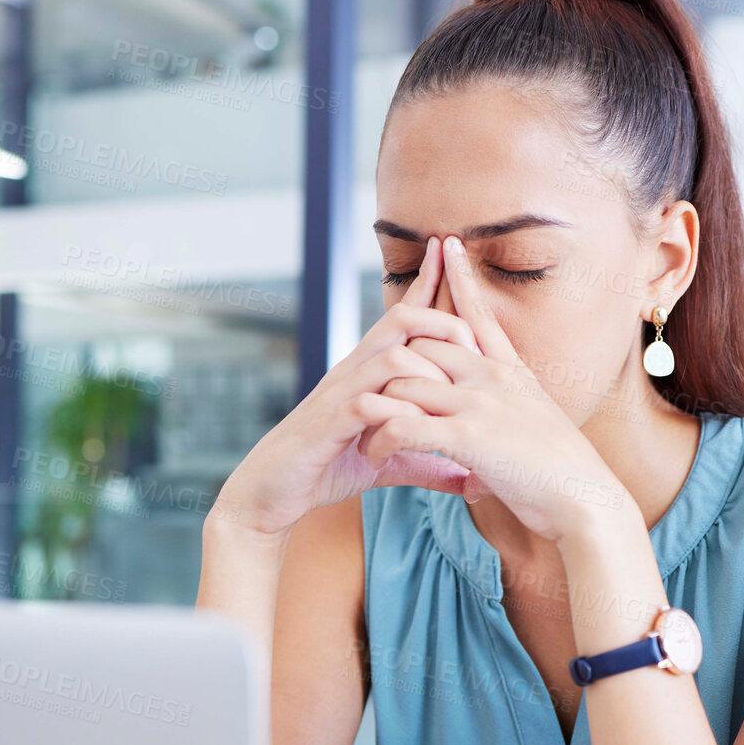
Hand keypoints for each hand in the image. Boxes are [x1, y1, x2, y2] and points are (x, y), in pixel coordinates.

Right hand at [211, 236, 491, 536]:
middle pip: (401, 322)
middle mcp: (353, 374)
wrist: (269, 494)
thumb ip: (427, 460)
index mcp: (367, 372)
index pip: (401, 317)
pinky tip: (419, 430)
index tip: (446, 250)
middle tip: (474, 349)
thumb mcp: (389, 462)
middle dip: (443, 325)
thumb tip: (469, 474)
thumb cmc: (327, 468)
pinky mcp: (327, 427)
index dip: (424, 283)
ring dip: (428, 374)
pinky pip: (368, 406)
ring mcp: (339, 397)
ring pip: (390, 359)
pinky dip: (398, 414)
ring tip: (452, 399)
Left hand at [357, 236, 635, 544]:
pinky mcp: (467, 438)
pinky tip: (375, 455)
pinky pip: (404, 425)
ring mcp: (478, 404)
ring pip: (404, 383)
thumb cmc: (566, 472)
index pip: (480, 316)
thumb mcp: (542, 423)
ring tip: (362, 433)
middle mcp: (492, 378)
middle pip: (424, 342)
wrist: (586, 499)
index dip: (463, 279)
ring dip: (376, 409)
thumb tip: (502, 412)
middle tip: (367, 388)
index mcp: (510, 373)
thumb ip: (515, 407)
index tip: (447, 245)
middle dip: (391, 361)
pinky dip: (382, 439)